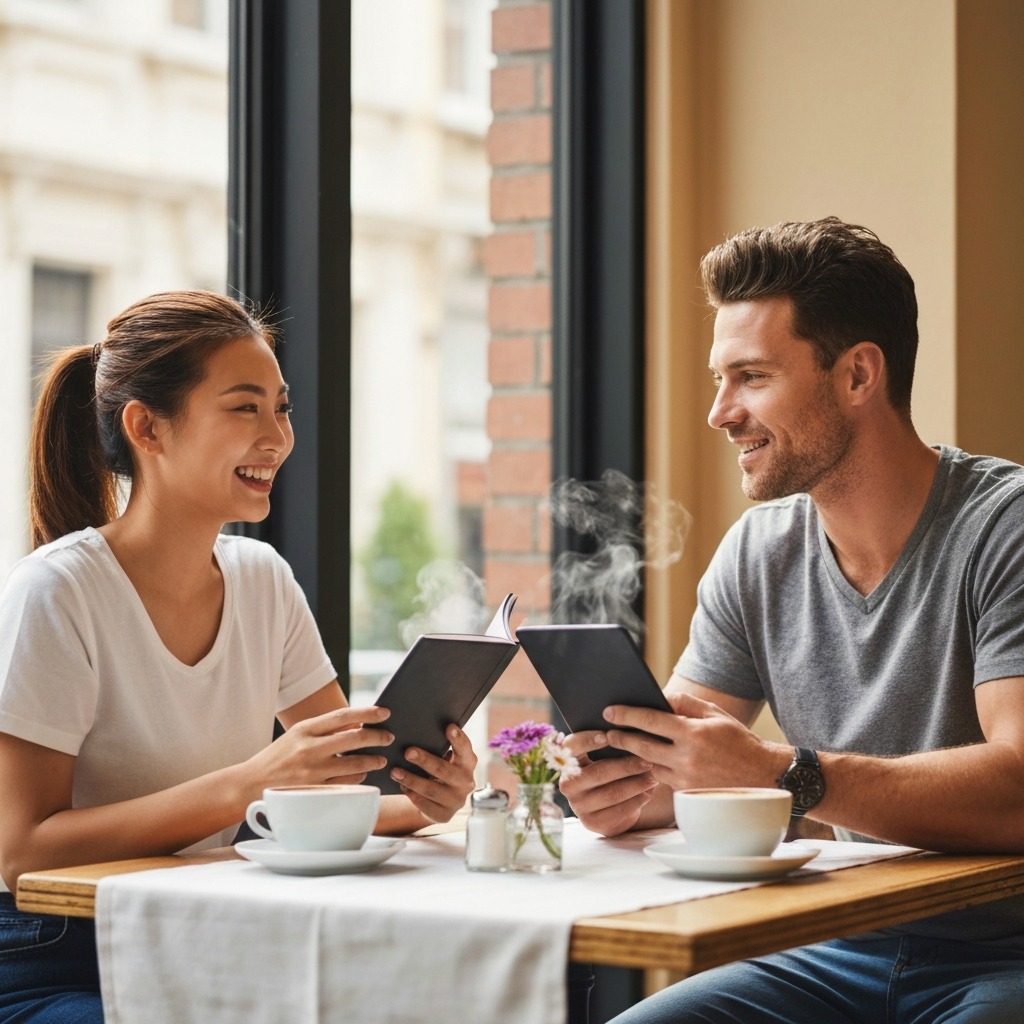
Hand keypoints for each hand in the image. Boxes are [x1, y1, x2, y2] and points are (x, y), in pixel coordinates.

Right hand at [247, 705, 393, 792]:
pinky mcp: (315, 791)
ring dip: (373, 760)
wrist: (250, 784)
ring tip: (381, 759)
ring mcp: (313, 771)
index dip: (367, 713)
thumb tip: (357, 724)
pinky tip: (363, 774)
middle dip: (377, 737)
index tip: (385, 712)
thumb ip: (324, 730)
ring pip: (355, 763)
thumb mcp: (297, 736)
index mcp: (305, 729)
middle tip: (389, 737)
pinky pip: (346, 783)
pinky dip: (359, 777)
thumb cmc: (279, 757)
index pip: (343, 716)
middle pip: (354, 739)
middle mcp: (309, 748)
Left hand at [390, 724, 476, 823]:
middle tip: (408, 752)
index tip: (449, 727)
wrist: (440, 801)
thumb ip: (438, 749)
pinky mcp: (445, 815)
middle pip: (444, 770)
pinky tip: (403, 788)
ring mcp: (456, 800)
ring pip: (432, 789)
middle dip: (425, 760)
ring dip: (412, 780)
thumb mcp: (444, 759)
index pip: (465, 748)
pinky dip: (413, 796)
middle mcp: (466, 781)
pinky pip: (426, 806)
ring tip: (395, 772)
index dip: (458, 738)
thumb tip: (415, 735)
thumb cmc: (440, 770)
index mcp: (467, 762)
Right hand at [557, 730, 658, 836]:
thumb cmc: (611, 771)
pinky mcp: (592, 823)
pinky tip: (648, 793)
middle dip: (626, 766)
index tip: (608, 735)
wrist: (611, 805)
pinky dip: (636, 801)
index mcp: (567, 762)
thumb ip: (610, 743)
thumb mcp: (605, 756)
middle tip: (647, 761)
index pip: (571, 747)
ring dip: (636, 784)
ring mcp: (579, 806)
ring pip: (611, 793)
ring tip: (653, 777)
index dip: (588, 740)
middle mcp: (568, 785)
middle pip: (598, 772)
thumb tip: (628, 727)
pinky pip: (618, 811)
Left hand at [602, 690, 779, 791]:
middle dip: (622, 739)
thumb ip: (686, 703)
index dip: (627, 715)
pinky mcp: (688, 795)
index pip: (651, 721)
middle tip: (607, 733)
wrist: (765, 777)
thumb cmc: (739, 742)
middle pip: (642, 747)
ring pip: (651, 766)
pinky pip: (664, 780)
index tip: (609, 711)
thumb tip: (659, 697)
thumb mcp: (715, 715)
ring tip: (624, 746)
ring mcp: (686, 780)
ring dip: (638, 757)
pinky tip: (649, 762)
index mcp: (693, 734)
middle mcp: (687, 758)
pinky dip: (656, 770)